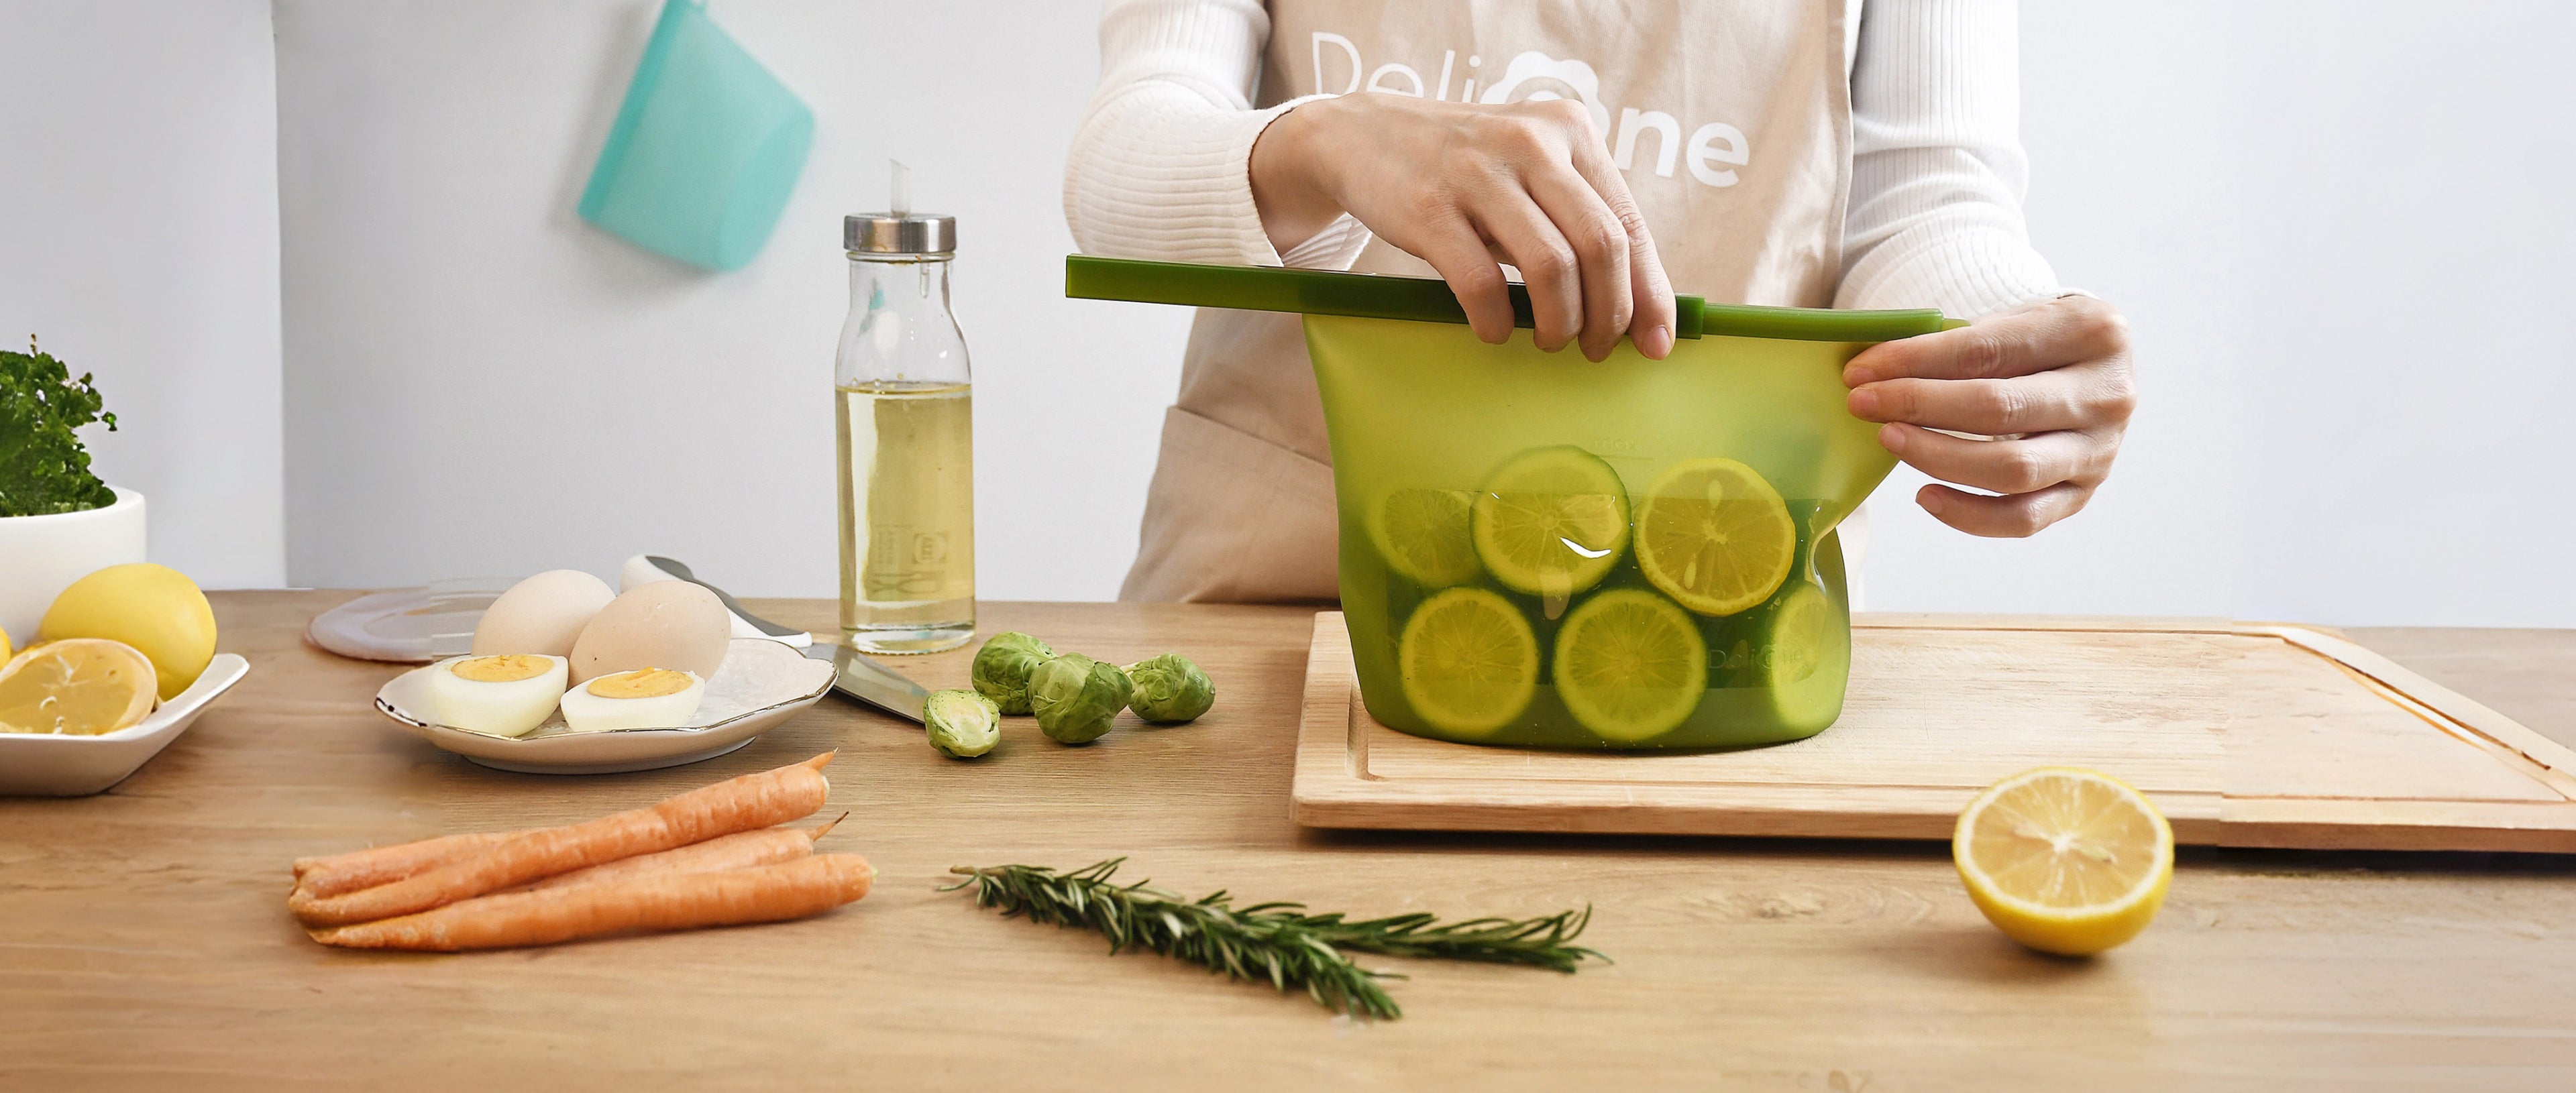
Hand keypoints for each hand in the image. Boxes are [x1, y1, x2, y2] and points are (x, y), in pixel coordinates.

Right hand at [1249, 93, 1676, 361]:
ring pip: (1552, 266)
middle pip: (1601, 246)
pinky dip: (1497, 320)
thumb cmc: (1462, 169)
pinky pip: (1482, 282)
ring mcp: (1478, 173)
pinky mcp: (1429, 206)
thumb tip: (1632, 304)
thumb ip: (1575, 217)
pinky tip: (1495, 331)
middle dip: (1609, 315)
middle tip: (1596, 350)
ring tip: (1550, 341)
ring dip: (1560, 322)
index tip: (1655, 344)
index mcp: (1569, 131)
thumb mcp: (1527, 168)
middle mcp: (1532, 143)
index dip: (1650, 293)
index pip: (1629, 223)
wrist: (1363, 135)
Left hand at [1842, 295, 2135, 535]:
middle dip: (1918, 406)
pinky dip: (1968, 515)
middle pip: (1999, 408)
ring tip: (1890, 439)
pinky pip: (2022, 519)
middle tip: (1863, 404)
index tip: (1861, 372)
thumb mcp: (2010, 320)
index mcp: (2091, 331)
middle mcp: (2107, 393)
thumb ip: (1955, 342)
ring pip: (2012, 469)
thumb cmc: (2035, 342)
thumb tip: (1872, 371)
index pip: (1987, 349)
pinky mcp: (2085, 493)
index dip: (1915, 361)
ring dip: (1938, 457)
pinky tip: (1925, 495)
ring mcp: (2101, 450)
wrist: (2089, 369)